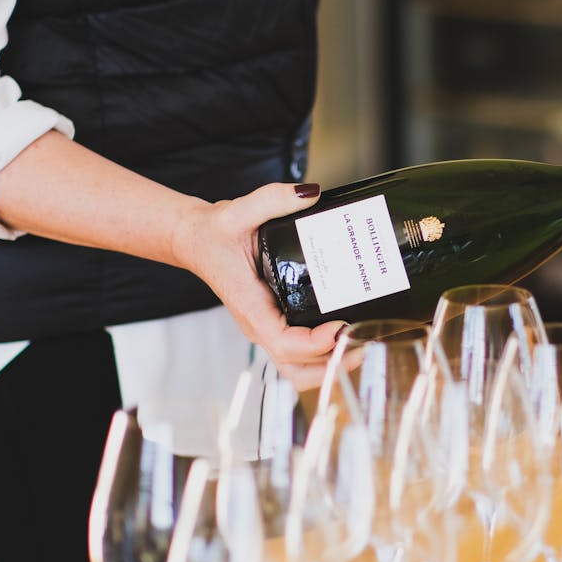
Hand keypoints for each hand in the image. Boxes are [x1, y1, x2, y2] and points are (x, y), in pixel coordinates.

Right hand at [172, 182, 344, 389]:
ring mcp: (268, 328)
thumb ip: (273, 200)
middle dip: (332, 364)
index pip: (283, 342)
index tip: (342, 327)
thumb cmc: (215, 233)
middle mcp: (260, 325)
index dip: (315, 344)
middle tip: (364, 342)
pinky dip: (324, 354)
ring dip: (330, 365)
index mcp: (250, 306)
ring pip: (299, 368)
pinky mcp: (277, 323)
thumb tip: (310, 193)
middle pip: (296, 368)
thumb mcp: (239, 211)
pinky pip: (300, 353)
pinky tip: (349, 334)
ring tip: (362, 344)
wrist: (197, 241)